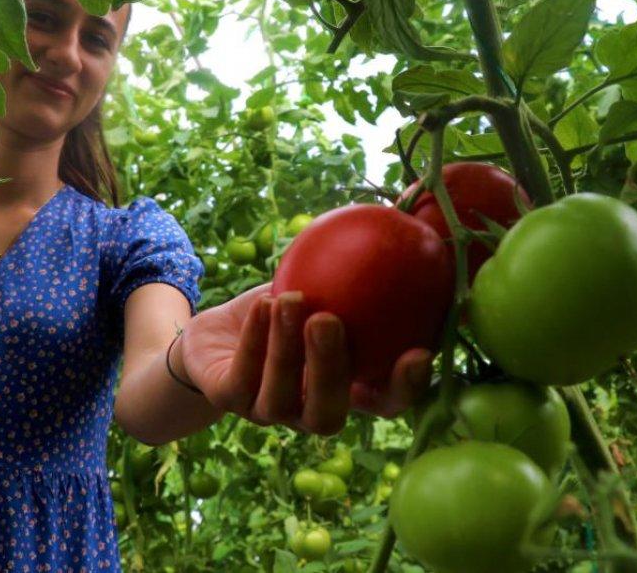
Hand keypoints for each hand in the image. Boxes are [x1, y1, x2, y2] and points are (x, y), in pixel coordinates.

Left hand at [179, 285, 434, 434]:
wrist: (218, 330)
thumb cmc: (284, 306)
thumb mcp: (321, 286)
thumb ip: (359, 271)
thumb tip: (409, 221)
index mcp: (344, 391)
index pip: (384, 403)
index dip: (404, 388)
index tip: (418, 352)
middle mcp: (308, 409)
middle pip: (328, 415)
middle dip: (330, 371)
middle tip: (328, 320)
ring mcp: (268, 412)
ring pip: (280, 397)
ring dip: (285, 348)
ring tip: (290, 299)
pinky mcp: (229, 401)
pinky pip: (242, 378)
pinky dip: (254, 340)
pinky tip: (264, 305)